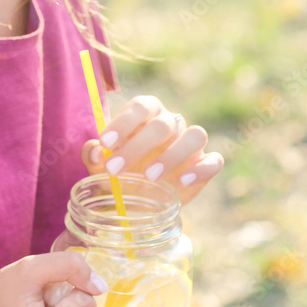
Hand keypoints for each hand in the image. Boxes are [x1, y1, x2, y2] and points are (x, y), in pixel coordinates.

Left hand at [80, 95, 223, 204]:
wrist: (140, 200)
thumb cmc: (120, 172)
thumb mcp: (100, 166)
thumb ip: (93, 155)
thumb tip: (94, 152)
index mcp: (146, 113)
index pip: (140, 106)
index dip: (123, 122)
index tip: (105, 143)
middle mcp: (171, 122)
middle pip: (162, 124)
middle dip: (137, 145)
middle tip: (115, 169)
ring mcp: (190, 144)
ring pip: (195, 135)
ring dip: (173, 154)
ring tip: (150, 176)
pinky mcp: (205, 164)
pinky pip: (214, 160)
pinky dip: (202, 169)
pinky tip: (183, 181)